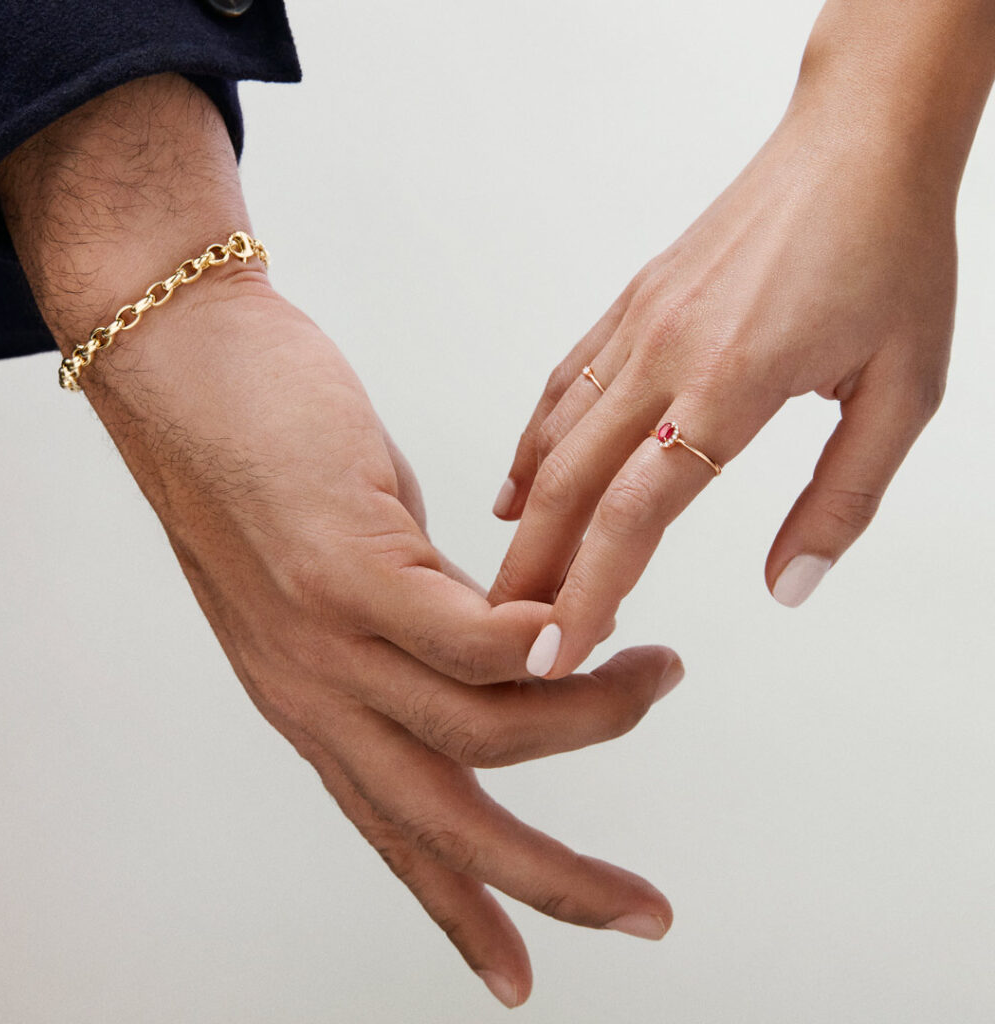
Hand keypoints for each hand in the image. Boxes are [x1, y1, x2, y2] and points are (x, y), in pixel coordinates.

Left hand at [132, 284, 685, 1004]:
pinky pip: (470, 640)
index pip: (396, 831)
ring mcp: (326, 637)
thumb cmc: (262, 459)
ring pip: (482, 730)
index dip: (461, 912)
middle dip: (553, 881)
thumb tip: (512, 643)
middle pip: (444, 822)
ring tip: (658, 674)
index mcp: (316, 699)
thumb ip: (421, 624)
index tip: (517, 975)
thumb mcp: (347, 572)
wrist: (179, 370)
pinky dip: (549, 647)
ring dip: (591, 716)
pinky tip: (599, 625)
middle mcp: (316, 691)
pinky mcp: (345, 568)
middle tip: (645, 909)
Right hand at [490, 1, 994, 678]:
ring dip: (527, 516)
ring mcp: (637, 327)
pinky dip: (533, 443)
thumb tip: (789, 584)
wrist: (859, 143)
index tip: (557, 651)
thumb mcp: (905, 391)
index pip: (634, 512)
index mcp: (732, 382)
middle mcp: (664, 354)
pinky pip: (564, 385)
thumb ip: (843, 498)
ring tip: (509, 576)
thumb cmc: (890, 255)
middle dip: (534, 570)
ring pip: (554, 436)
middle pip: (570, 483)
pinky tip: (521, 483)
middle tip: (506, 633)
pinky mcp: (630, 306)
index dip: (589, 591)